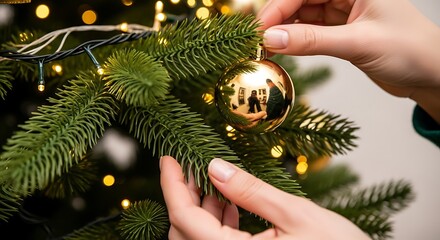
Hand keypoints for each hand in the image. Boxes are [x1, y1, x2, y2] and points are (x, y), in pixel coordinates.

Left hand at [160, 156, 369, 239]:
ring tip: (210, 179)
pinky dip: (215, 220)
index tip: (168, 158)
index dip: (172, 185)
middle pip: (184, 231)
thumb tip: (215, 167)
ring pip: (198, 238)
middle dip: (183, 195)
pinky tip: (229, 203)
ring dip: (199, 207)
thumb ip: (251, 192)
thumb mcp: (295, 215)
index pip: (184, 218)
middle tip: (189, 165)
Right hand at [257, 0, 439, 122]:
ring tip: (267, 49)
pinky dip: (296, 42)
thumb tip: (272, 40)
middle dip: (278, 20)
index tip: (259, 29)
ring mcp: (343, 13)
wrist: (430, 76)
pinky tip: (283, 51)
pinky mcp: (341, 32)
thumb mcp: (358, 43)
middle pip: (300, 1)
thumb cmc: (410, 50)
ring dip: (285, 32)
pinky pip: (311, 32)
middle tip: (258, 42)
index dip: (278, 7)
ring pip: (303, 17)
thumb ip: (313, 41)